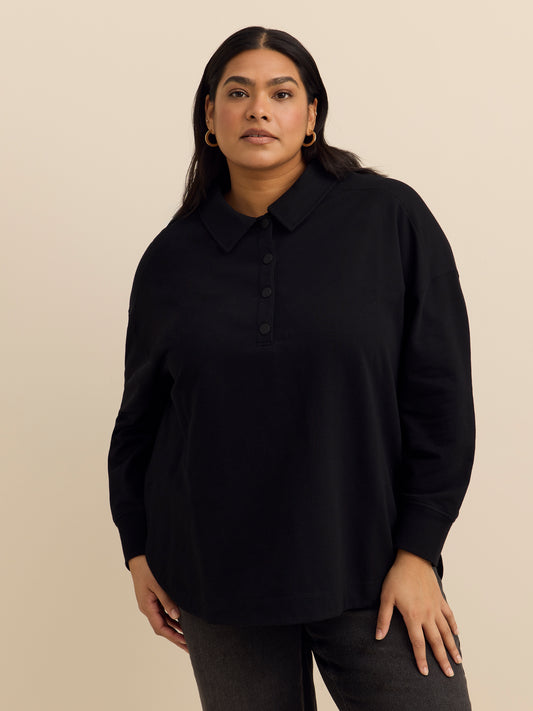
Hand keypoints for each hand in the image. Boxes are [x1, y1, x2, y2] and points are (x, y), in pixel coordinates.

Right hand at [128, 554, 188, 652]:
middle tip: (190, 647)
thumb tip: (176, 616)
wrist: (138, 557)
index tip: (185, 643)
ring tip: (189, 639)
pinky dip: (173, 620)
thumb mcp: (157, 584)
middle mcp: (148, 608)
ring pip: (164, 621)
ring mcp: (150, 604)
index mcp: (147, 607)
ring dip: (175, 630)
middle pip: (163, 628)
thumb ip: (166, 600)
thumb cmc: (147, 569)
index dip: (173, 636)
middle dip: (176, 638)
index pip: (160, 628)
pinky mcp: (154, 599)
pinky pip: (164, 613)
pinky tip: (182, 623)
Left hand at [375, 549, 461, 676]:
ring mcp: (436, 607)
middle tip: (449, 674)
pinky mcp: (440, 599)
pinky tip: (456, 633)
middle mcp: (427, 615)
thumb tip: (378, 637)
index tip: (425, 673)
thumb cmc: (397, 577)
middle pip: (436, 641)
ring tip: (458, 661)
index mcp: (413, 617)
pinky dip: (453, 625)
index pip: (418, 643)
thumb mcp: (386, 597)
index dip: (421, 659)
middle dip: (442, 659)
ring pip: (446, 631)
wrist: (413, 559)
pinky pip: (449, 615)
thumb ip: (384, 618)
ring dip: (452, 646)